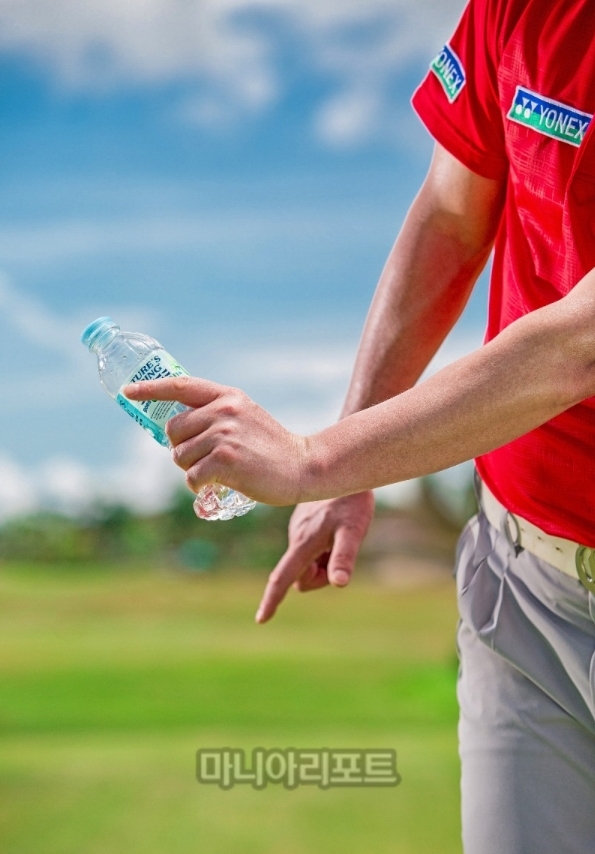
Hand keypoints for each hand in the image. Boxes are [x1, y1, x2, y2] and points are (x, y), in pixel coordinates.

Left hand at [123, 376, 308, 505]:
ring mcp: (225, 435)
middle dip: (180, 449)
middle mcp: (224, 411)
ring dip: (191, 470)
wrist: (303, 466)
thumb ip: (216, 414)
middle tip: (203, 458)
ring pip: (180, 456)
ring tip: (216, 472)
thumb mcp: (245, 417)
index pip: (180, 386)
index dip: (150, 389)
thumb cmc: (270, 447)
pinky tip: (216, 485)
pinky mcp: (226, 461)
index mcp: (227, 396)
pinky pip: (191, 477)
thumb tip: (176, 427)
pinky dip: (198, 486)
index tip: (128, 392)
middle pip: (173, 429)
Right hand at [255, 491, 374, 622]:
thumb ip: (344, 556)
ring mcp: (298, 530)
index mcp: (304, 543)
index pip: (283, 578)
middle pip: (302, 577)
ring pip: (308, 562)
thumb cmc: (352, 501)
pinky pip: (310, 548)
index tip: (261, 620)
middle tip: (340, 551)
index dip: (272, 600)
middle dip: (319, 575)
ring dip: (323, 560)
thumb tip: (338, 584)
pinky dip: (323, 548)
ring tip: (340, 534)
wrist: (346, 470)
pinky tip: (336, 527)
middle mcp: (296, 537)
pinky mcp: (303, 523)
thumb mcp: (354, 530)